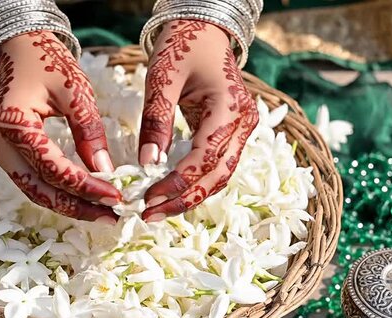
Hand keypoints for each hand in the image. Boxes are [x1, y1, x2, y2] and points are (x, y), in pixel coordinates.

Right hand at [0, 31, 120, 223]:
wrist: (17, 47)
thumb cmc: (47, 60)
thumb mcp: (76, 90)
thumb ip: (89, 131)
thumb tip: (105, 172)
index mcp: (12, 122)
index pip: (53, 168)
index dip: (86, 187)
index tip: (115, 197)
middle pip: (38, 189)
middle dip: (76, 207)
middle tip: (110, 216)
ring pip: (32, 189)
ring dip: (66, 203)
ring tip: (100, 212)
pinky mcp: (2, 150)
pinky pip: (29, 178)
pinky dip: (55, 190)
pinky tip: (80, 196)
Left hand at [139, 20, 258, 221]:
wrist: (203, 29)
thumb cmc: (182, 46)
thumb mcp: (163, 80)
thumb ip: (157, 121)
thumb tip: (148, 164)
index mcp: (230, 108)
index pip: (205, 158)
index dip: (177, 183)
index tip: (148, 198)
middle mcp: (243, 123)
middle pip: (217, 175)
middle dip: (184, 199)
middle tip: (150, 214)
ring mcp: (241, 129)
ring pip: (219, 175)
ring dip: (190, 195)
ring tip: (157, 209)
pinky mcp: (231, 132)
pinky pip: (216, 165)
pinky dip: (195, 181)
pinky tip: (171, 191)